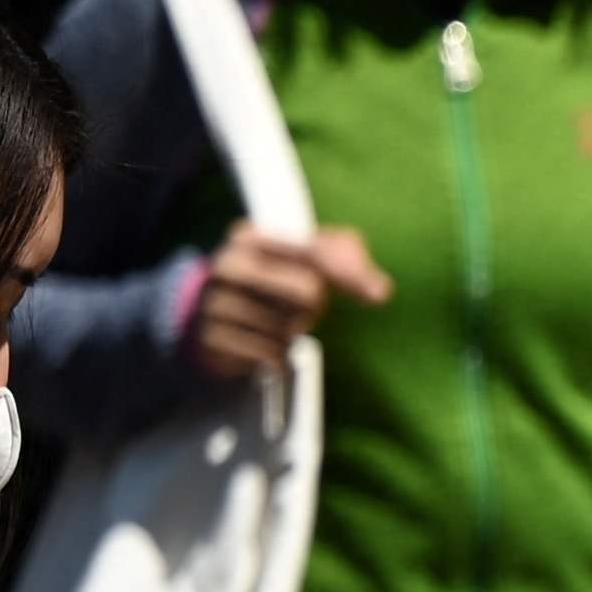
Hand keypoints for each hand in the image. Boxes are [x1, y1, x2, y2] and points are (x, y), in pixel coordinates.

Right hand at [185, 222, 390, 376]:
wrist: (211, 316)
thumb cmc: (272, 281)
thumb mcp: (306, 257)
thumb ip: (346, 258)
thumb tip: (380, 291)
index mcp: (249, 236)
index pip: (315, 251)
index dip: (350, 274)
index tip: (377, 295)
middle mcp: (228, 264)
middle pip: (309, 291)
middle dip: (313, 306)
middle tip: (295, 306)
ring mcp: (215, 301)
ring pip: (288, 327)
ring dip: (290, 332)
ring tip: (271, 322)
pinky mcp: (213, 338)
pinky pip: (271, 353)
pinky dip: (277, 355)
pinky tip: (262, 343)